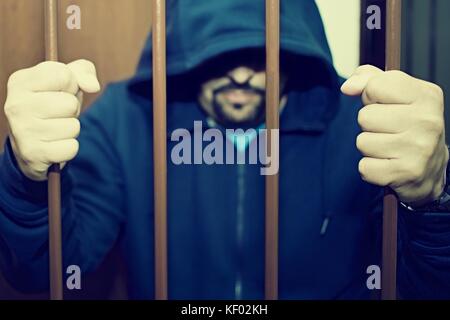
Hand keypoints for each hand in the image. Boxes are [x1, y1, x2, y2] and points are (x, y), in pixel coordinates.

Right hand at [4, 59, 99, 180]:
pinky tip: (54, 144)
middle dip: (72, 110)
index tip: (60, 91)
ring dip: (71, 129)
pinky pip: (71, 147)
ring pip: (73, 127)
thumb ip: (83, 71)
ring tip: (55, 128)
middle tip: (58, 114)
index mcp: (20, 82)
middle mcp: (16, 105)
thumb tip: (93, 86)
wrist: (31, 144)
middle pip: (70, 104)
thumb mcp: (66, 81)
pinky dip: (69, 147)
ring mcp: (22, 130)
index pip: (63, 75)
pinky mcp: (33, 153)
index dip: (71, 84)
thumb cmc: (51, 104)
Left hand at [341, 65, 447, 205]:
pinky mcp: (406, 173)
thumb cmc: (409, 125)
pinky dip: (370, 168)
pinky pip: (364, 167)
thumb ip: (370, 79)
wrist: (430, 167)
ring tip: (389, 148)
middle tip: (388, 131)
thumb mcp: (397, 94)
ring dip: (369, 147)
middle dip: (369, 125)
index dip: (370, 96)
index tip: (385, 105)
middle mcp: (427, 121)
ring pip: (362, 142)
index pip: (375, 85)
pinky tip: (388, 164)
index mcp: (426, 96)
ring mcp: (419, 149)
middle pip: (364, 116)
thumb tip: (348, 87)